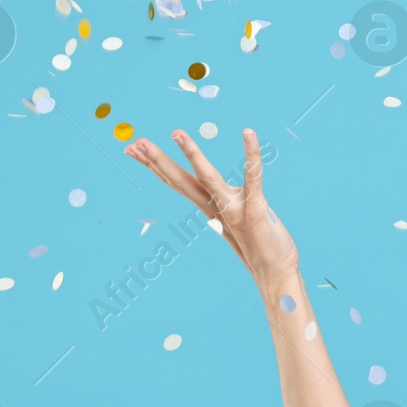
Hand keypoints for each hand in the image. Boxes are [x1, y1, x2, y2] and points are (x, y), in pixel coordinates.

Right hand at [123, 128, 299, 286]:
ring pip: (207, 177)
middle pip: (180, 180)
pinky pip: (253, 177)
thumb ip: (220, 204)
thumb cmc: (258, 244)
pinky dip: (251, 155)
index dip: (154, 165)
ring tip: (176, 132)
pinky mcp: (255, 210)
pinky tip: (249, 133)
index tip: (132, 148)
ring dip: (192, 154)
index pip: (176, 182)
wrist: (274, 274)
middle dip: (156, 160)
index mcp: (208, 207)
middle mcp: (215, 207)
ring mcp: (233, 209)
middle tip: (134, 142)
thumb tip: (211, 190)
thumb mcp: (231, 219)